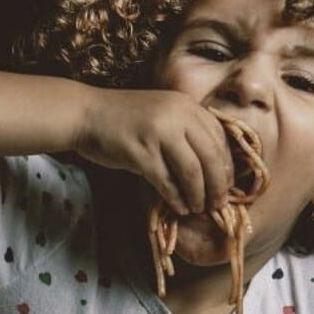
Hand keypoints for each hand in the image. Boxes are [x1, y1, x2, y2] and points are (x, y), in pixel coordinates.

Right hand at [71, 87, 232, 214]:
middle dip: (218, 184)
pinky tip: (179, 207)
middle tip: (218, 203)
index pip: (219, 138)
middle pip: (211, 156)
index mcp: (186, 105)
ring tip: (198, 208)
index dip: (228, 165)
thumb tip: (212, 167)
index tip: (227, 185)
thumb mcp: (162, 113)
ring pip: (192, 171)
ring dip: (198, 195)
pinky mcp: (140, 152)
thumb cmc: (123, 117)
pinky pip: (166, 181)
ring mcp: (158, 133)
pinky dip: (176, 198)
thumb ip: (186, 131)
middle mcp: (176, 115)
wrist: (85, 113)